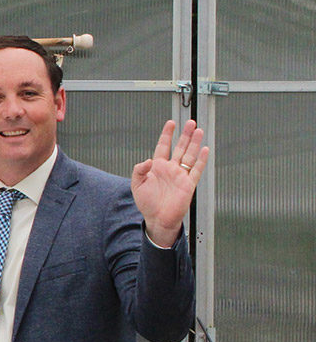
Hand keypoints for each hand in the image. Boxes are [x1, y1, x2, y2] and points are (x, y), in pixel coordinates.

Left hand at [131, 119, 208, 246]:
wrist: (157, 219)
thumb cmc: (147, 203)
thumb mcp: (137, 185)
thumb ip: (139, 171)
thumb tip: (147, 160)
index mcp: (157, 167)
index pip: (163, 146)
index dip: (167, 135)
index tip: (171, 123)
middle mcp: (171, 169)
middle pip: (180, 148)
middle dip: (185, 135)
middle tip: (191, 122)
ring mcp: (180, 175)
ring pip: (189, 155)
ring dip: (194, 143)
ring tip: (199, 131)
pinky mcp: (188, 184)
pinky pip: (196, 170)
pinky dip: (201, 160)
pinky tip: (205, 150)